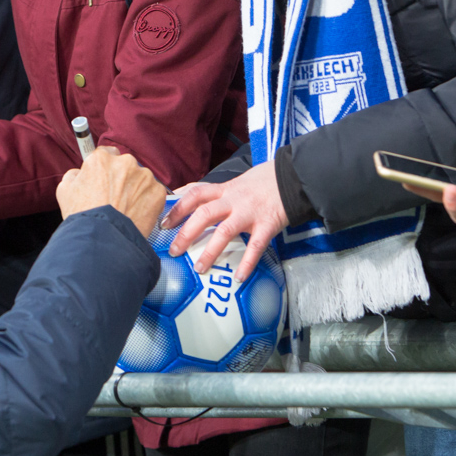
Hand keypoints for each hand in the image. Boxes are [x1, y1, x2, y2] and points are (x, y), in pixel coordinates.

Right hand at [57, 146, 165, 239]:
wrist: (103, 240)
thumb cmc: (83, 216)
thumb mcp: (65, 190)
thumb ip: (74, 175)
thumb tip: (80, 173)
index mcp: (102, 159)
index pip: (106, 154)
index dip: (105, 168)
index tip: (105, 178)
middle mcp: (125, 162)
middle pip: (125, 166)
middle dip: (122, 179)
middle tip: (115, 199)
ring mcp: (144, 177)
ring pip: (141, 179)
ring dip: (135, 190)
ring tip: (125, 210)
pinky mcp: (158, 192)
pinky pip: (153, 193)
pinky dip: (147, 202)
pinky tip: (136, 214)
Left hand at [161, 162, 285, 281]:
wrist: (292, 177)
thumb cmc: (261, 182)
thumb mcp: (234, 182)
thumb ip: (213, 191)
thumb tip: (183, 194)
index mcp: (224, 190)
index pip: (195, 195)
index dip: (177, 208)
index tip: (163, 224)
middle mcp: (234, 200)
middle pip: (205, 214)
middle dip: (186, 233)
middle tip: (174, 251)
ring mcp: (250, 213)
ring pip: (225, 231)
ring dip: (210, 251)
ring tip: (199, 269)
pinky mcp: (267, 224)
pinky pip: (255, 246)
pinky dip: (247, 263)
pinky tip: (239, 277)